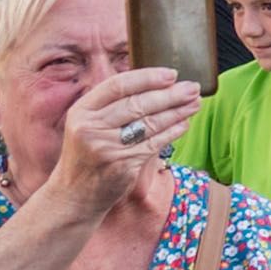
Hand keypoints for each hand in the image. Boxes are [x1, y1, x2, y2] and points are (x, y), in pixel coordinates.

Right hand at [41, 69, 203, 221]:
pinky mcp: (123, 165)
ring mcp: (107, 147)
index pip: (117, 85)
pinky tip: (184, 124)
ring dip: (177, 112)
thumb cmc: (86, 155)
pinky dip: (172, 132)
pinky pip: (154, 143)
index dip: (147, 77)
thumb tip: (152, 83)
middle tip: (193, 87)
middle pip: (137, 104)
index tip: (171, 74)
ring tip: (195, 103)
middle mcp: (92, 127)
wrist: (75, 195)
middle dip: (170, 94)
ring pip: (149, 123)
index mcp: (82, 111)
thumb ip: (110, 106)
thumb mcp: (86, 125)